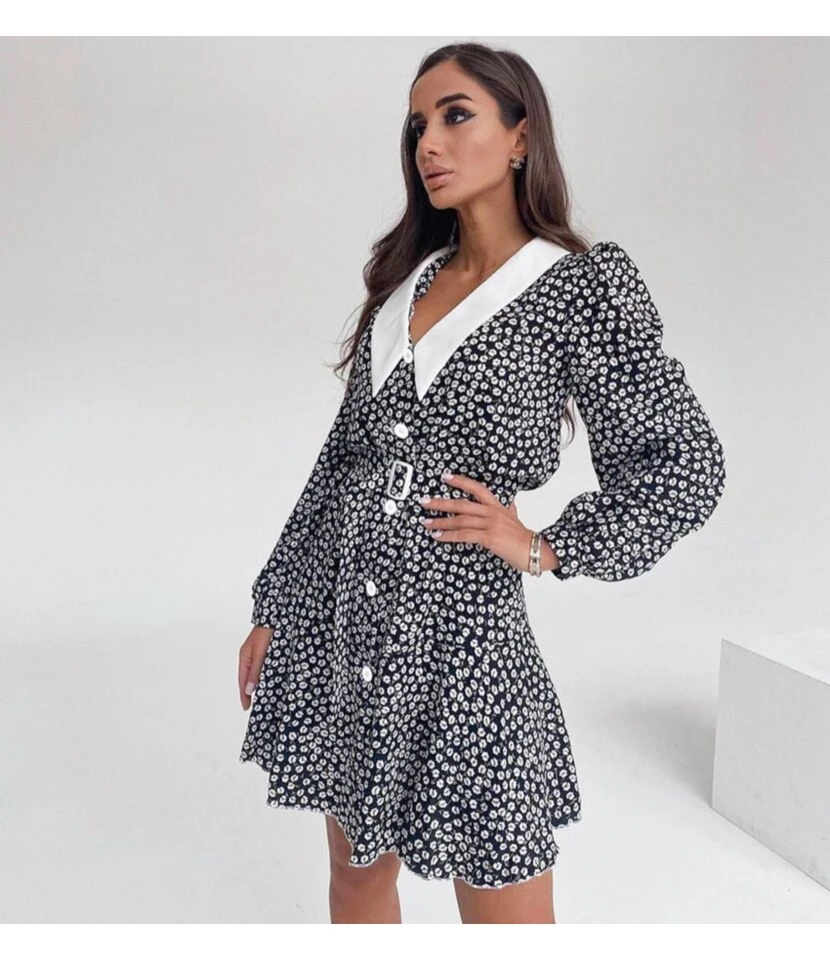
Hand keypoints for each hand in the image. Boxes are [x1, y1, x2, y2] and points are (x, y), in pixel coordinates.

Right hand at [238, 625, 272, 709]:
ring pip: (255, 674)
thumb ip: (255, 671)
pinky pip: (262, 668)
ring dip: (257, 685)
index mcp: (245, 657)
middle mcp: (249, 657)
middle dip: (248, 692)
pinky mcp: (265, 652)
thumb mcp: (260, 653)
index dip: (244, 695)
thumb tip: (248, 690)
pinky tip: (270, 681)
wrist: (277, 616)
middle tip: (252, 706)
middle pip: (247, 679)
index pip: (242, 681)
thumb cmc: (266, 631)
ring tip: (261, 698)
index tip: (246, 708)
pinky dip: (264, 676)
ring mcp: (257, 654)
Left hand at [418, 470, 540, 572]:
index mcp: (497, 506)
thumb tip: (511, 504)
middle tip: (424, 501)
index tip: (445, 476)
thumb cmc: (526, 538)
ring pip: (460, 519)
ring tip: (426, 523)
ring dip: (440, 521)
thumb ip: (510, 511)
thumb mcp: (517, 519)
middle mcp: (492, 512)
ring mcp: (490, 524)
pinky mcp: (489, 537)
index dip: (460, 481)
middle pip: (461, 504)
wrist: (537, 550)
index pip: (477, 488)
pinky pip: (464, 535)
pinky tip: (438, 536)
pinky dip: (448, 535)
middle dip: (440, 502)